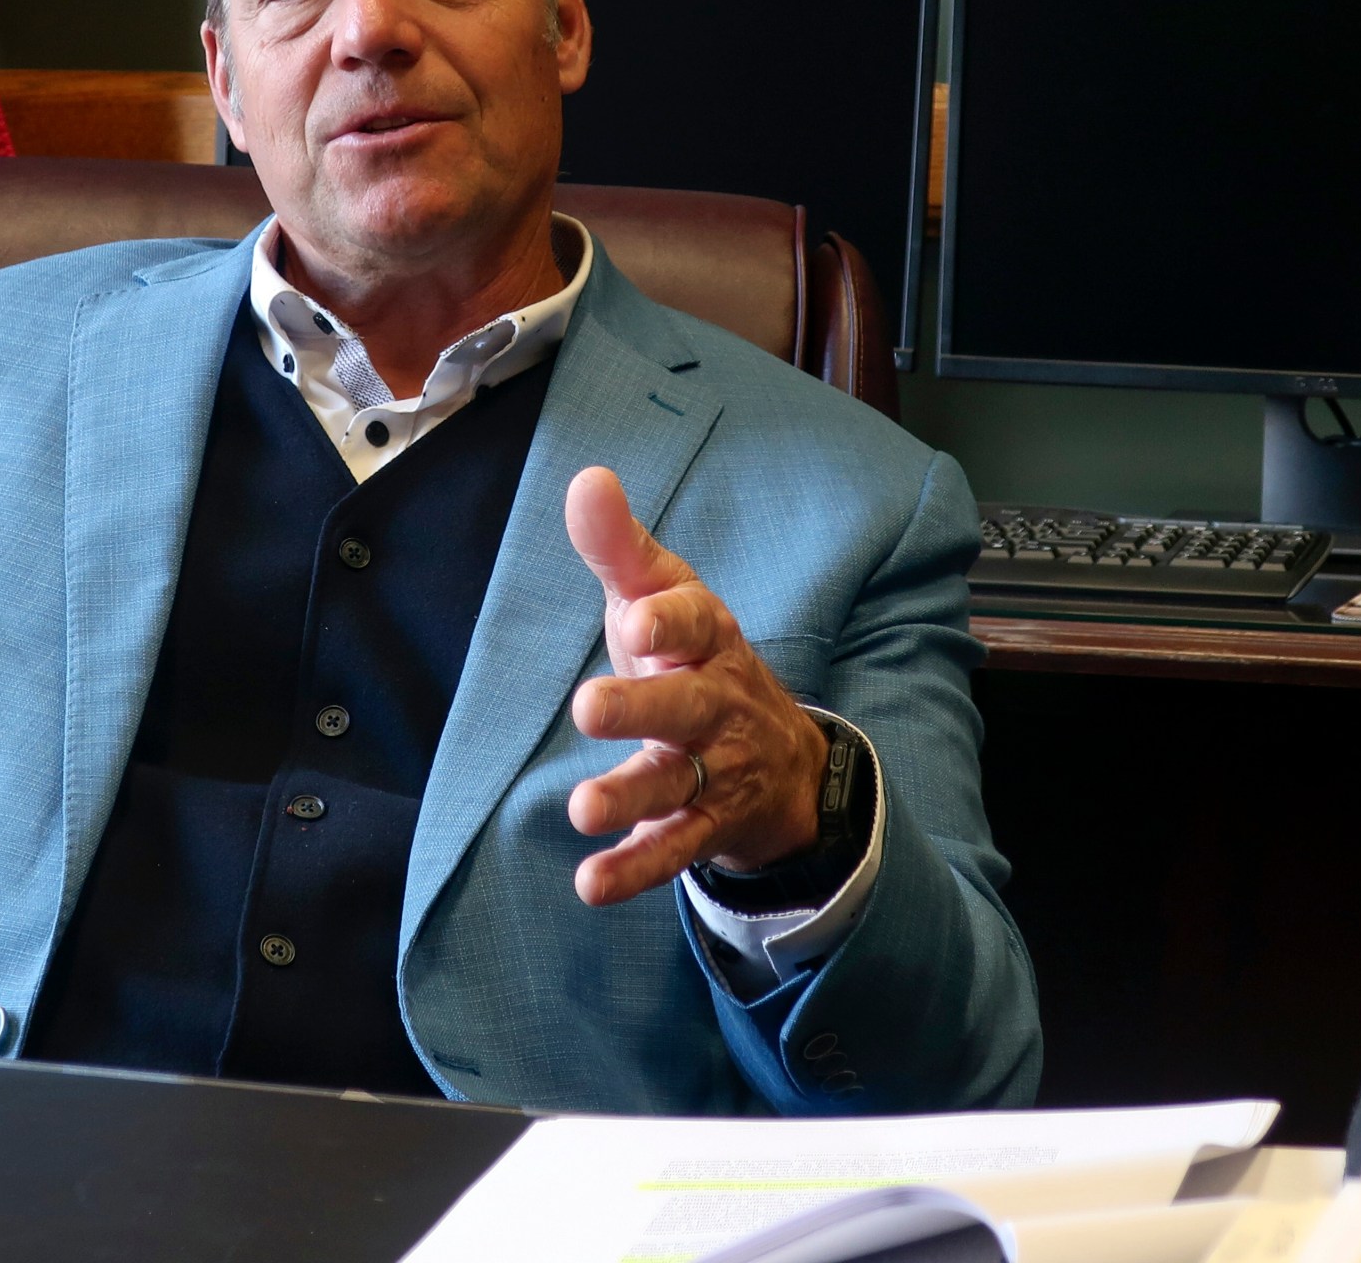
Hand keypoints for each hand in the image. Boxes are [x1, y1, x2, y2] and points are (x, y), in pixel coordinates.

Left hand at [563, 467, 830, 905]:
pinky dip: (634, 870)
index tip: (632, 619)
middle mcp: (714, 703)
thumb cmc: (692, 658)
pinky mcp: (704, 825)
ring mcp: (713, 769)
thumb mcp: (662, 597)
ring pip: (675, 784)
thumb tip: (586, 477)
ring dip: (629, 798)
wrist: (778, 755)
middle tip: (587, 708)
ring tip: (581, 809)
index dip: (666, 617)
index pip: (693, 619)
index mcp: (705, 638)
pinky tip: (590, 884)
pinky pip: (672, 848)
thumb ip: (620, 547)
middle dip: (640, 707)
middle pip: (683, 704)